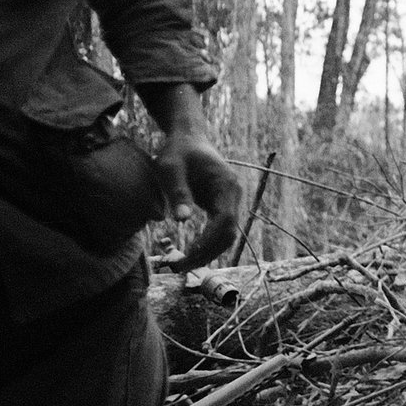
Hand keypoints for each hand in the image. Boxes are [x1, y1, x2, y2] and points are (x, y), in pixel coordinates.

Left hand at [154, 129, 241, 273]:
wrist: (188, 138)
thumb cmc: (177, 151)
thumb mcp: (171, 168)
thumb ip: (178, 193)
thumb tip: (181, 222)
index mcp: (227, 185)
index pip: (225, 222)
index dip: (208, 242)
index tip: (186, 256)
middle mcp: (234, 195)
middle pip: (230, 233)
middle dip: (207, 253)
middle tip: (179, 267)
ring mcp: (230, 200)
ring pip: (227, 235)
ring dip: (208, 252)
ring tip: (182, 264)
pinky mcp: (222, 205)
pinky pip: (220, 229)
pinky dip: (208, 244)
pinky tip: (190, 253)